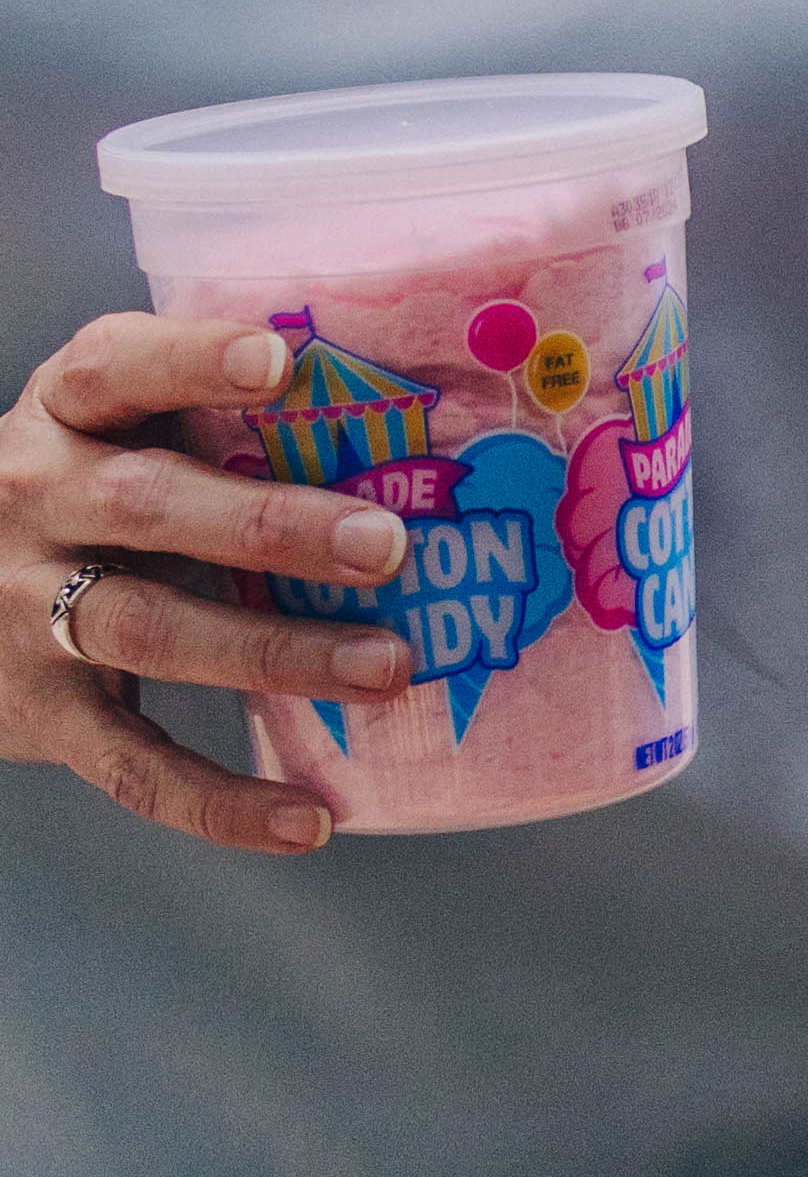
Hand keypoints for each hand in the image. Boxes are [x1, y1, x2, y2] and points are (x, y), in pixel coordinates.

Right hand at [0, 308, 413, 853]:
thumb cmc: (75, 498)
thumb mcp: (107, 436)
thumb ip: (205, 422)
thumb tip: (401, 412)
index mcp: (62, 417)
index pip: (114, 369)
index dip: (194, 360)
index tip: (283, 358)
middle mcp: (34, 505)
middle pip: (148, 506)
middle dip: (272, 526)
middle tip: (388, 545)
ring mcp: (27, 612)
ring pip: (149, 629)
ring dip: (273, 652)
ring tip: (385, 666)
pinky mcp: (42, 715)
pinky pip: (133, 764)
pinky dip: (221, 803)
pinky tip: (311, 818)